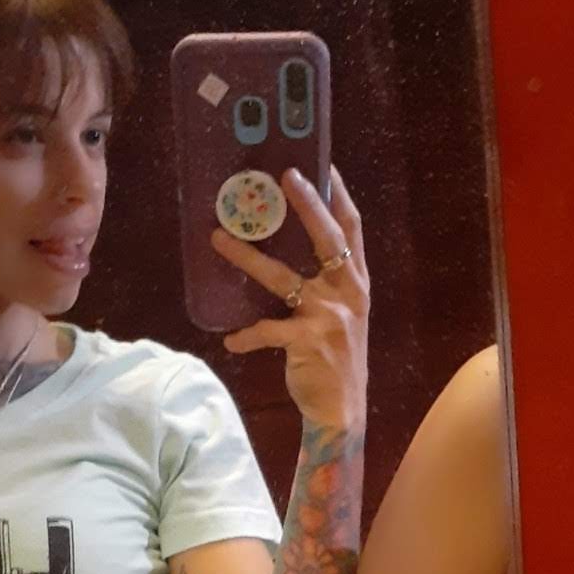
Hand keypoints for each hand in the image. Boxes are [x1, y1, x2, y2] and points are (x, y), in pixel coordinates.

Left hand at [211, 164, 368, 427]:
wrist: (342, 409)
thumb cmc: (334, 357)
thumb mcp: (340, 313)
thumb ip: (324, 283)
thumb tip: (287, 250)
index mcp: (355, 281)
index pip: (352, 227)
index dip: (338, 194)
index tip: (323, 163)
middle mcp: (348, 292)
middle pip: (329, 237)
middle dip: (307, 203)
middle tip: (283, 176)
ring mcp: (329, 316)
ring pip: (281, 277)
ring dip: (246, 256)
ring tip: (217, 239)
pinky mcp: (308, 341)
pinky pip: (267, 331)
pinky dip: (246, 336)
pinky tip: (230, 341)